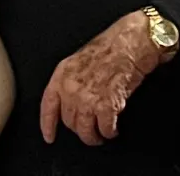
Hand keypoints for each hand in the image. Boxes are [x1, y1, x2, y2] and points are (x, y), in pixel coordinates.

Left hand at [39, 11, 161, 145]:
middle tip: (88, 129)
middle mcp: (71, 88)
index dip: (47, 125)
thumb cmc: (112, 45)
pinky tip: (113, 129)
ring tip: (100, 135)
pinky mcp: (106, 106)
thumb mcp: (82, 59)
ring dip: (93, 136)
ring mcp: (87, 99)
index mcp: (63, 74)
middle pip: (69, 121)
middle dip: (80, 128)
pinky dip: (109, 132)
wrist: (132, 42)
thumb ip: (73, 80)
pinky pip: (104, 128)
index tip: (50, 136)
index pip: (48, 106)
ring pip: (85, 130)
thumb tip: (74, 99)